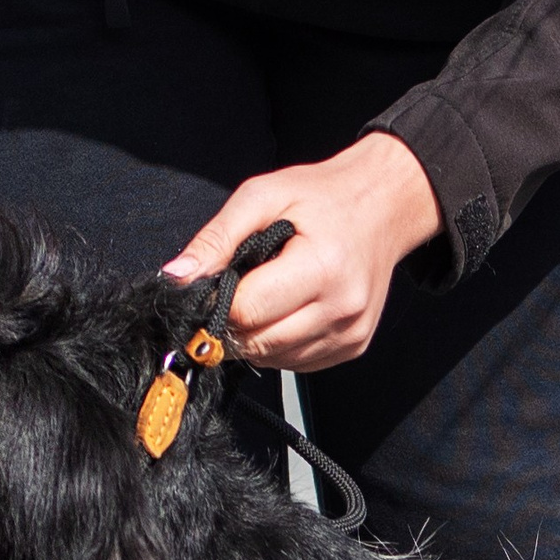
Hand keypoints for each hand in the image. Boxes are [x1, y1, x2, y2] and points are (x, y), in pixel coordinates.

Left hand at [164, 134, 442, 372]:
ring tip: (267, 291)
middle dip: (233, 321)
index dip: (218, 300)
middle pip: (257, 343)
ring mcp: (351, 334)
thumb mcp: (263, 196)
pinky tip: (286, 308)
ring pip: (272, 358)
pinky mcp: (353, 347)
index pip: (246, 312)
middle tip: (239, 285)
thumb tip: (175, 278)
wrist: (384, 208)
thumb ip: (216, 238)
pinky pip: (295, 362)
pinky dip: (278, 342)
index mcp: (323, 267)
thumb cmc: (322, 197)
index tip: (215, 281)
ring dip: (254, 334)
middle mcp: (342, 309)